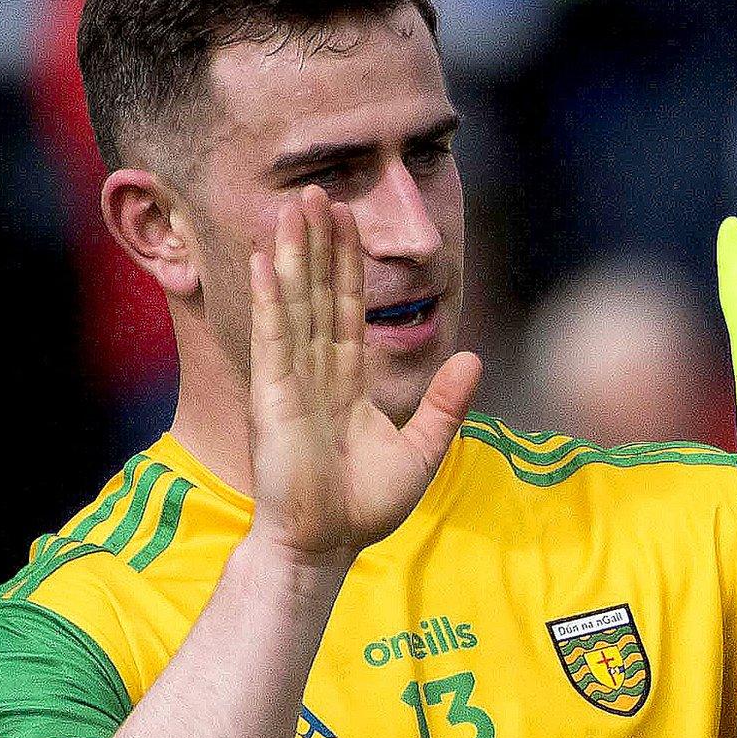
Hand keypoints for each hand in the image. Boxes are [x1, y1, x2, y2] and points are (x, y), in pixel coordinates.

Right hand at [246, 185, 481, 562]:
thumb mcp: (422, 450)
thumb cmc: (364, 506)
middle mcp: (314, 372)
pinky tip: (262, 260)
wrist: (325, 546)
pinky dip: (270, 298)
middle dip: (318, 244)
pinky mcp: (273, 397)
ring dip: (291, 255)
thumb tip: (474, 357)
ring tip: (290, 208)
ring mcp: (291, 381)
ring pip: (294, 304)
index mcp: (345, 381)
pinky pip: (273, 337)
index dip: (348, 264)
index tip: (348, 219)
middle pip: (318, 294)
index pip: (348, 309)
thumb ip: (447, 403)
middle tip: (316, 192)